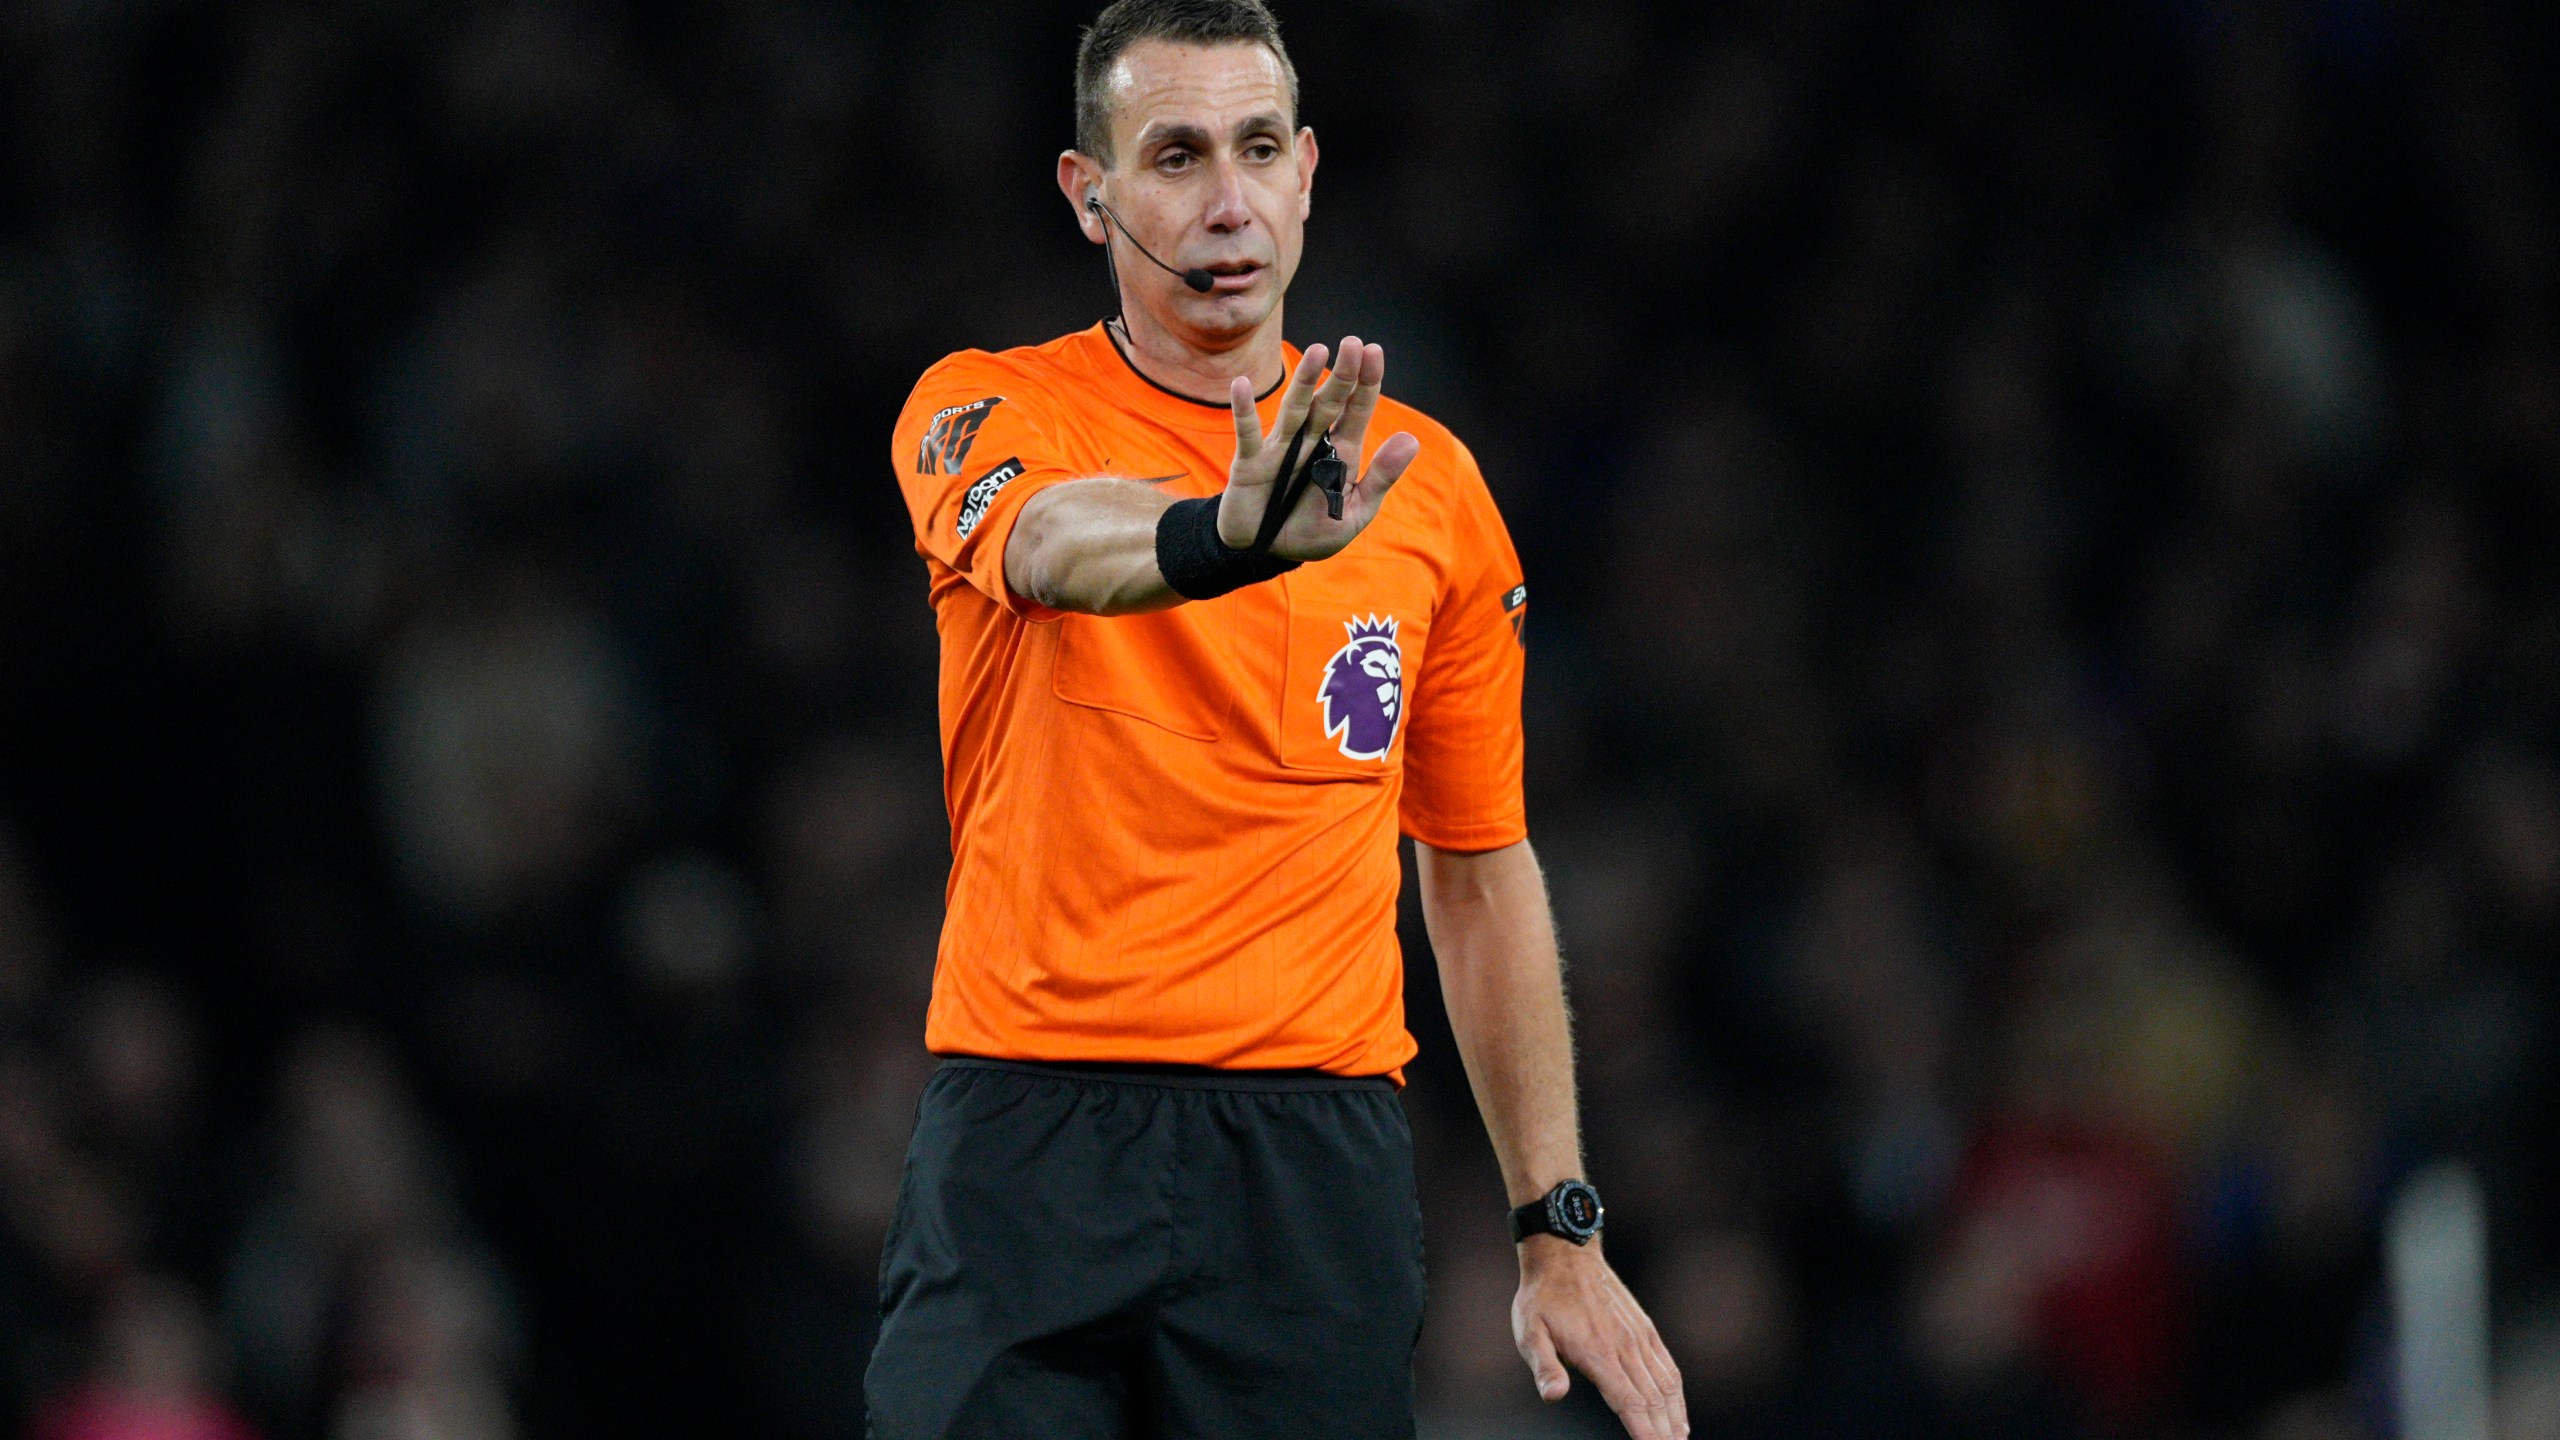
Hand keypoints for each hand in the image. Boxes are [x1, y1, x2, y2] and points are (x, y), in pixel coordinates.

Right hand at [1218, 336, 1420, 559]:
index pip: (1357, 410)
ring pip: (1295, 409)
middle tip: (1353, 343)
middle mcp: (1312, 442)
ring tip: (1318, 352)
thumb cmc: (1312, 530)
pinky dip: (1243, 410)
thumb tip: (1411, 440)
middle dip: (1343, 375)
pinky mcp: (1250, 463)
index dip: (1366, 382)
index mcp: (1341, 452)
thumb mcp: (1355, 511)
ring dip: (1304, 382)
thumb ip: (1381, 478)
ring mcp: (1280, 449)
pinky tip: (1241, 385)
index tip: (1374, 352)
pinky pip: (1247, 434)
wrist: (1267, 552)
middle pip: (1329, 402)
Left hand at [1514, 1238, 1687, 1438]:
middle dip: (1664, 1433)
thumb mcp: (1529, 1331)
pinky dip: (1676, 1393)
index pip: (1629, 1403)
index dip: (1644, 1431)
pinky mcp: (1645, 1329)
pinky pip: (1668, 1366)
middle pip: (1653, 1401)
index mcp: (1598, 1353)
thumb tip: (1553, 1395)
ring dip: (1675, 1417)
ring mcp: (1639, 1337)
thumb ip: (1543, 1366)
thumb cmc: (1542, 1297)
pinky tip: (1678, 1412)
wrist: (1565, 1254)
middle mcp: (1625, 1348)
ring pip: (1666, 1386)